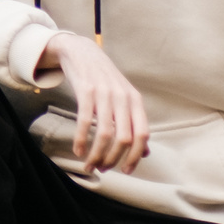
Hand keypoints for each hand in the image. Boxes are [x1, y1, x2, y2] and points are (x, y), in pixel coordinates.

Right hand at [43, 32, 148, 174]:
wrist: (82, 52)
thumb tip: (145, 152)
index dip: (136, 156)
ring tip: (89, 165)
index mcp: (135, 100)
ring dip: (97, 155)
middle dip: (113, 159)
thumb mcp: (124, 98)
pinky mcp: (86, 90)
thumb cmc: (104, 79)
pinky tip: (78, 151)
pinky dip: (81, 140)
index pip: (143, 134)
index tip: (126, 171)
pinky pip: (85, 122)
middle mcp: (123, 97)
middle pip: (124, 138)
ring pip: (105, 134)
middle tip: (103, 169)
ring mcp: (104, 93)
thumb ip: (135, 123)